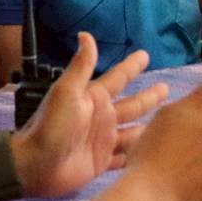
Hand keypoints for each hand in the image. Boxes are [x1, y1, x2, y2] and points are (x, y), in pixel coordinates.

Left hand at [13, 33, 166, 197]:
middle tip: (166, 88)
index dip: (131, 67)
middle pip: (132, 104)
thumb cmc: (51, 125)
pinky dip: (137, 154)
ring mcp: (103, 140)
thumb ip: (81, 66)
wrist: (34, 166)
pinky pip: (126, 157)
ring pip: (133, 130)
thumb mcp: (66, 92)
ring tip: (166, 122)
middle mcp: (103, 117)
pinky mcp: (103, 162)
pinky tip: (149, 153)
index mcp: (95, 98)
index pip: (119, 78)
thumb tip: (86, 34)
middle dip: (149, 97)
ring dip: (148, 126)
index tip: (145, 55)